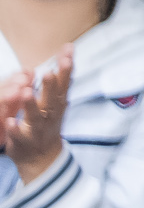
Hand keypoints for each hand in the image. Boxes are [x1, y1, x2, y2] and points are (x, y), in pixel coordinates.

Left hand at [0, 52, 69, 182]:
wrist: (43, 158)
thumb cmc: (49, 123)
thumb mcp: (57, 99)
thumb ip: (60, 76)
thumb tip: (67, 49)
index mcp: (57, 103)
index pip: (64, 83)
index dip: (66, 69)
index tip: (67, 53)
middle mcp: (50, 115)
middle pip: (51, 99)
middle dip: (50, 86)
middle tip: (47, 73)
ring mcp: (37, 129)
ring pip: (35, 117)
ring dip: (31, 105)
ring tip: (26, 92)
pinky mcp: (23, 141)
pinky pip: (19, 135)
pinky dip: (16, 129)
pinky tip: (11, 121)